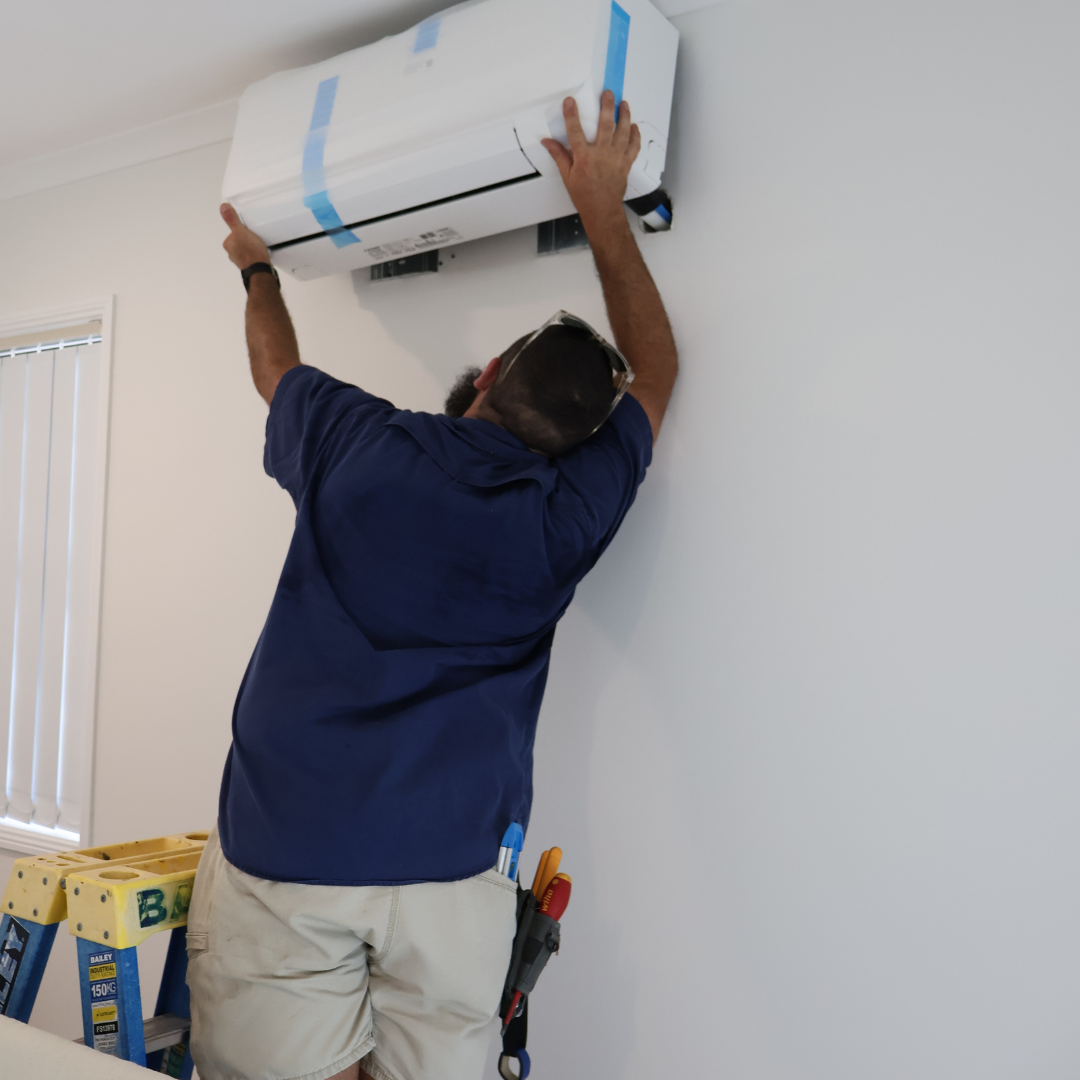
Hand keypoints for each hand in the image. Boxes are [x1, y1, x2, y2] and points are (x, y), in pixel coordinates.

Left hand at [220, 203, 270, 268]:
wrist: (260, 269)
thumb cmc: (251, 253)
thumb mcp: (241, 230)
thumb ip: (232, 219)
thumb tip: (223, 208)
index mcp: (228, 244)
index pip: (233, 232)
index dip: (242, 229)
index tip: (247, 230)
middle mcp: (232, 253)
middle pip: (239, 241)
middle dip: (246, 239)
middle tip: (254, 237)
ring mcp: (240, 260)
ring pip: (245, 249)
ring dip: (251, 247)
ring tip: (258, 246)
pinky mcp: (249, 265)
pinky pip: (252, 256)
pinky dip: (255, 254)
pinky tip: (260, 253)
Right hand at [541, 91, 640, 227]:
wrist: (602, 211)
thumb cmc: (584, 196)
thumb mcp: (567, 176)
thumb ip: (559, 155)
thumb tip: (547, 142)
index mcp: (584, 158)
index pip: (575, 131)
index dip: (571, 115)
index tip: (570, 101)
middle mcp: (601, 155)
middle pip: (605, 125)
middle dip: (606, 106)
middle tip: (607, 93)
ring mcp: (616, 159)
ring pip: (623, 132)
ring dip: (624, 116)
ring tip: (623, 103)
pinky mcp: (625, 164)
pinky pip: (633, 146)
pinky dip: (635, 135)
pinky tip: (634, 126)